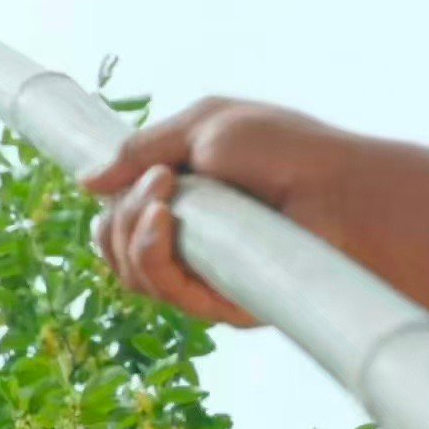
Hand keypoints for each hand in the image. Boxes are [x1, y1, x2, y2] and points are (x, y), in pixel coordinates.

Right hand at [81, 96, 369, 326]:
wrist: (342, 190)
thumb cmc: (287, 149)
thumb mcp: (204, 125)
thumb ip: (142, 149)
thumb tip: (86, 182)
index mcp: (183, 199)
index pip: (117, 215)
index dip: (110, 201)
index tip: (120, 177)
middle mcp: (188, 241)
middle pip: (112, 246)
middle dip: (118, 213)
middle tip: (158, 179)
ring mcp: (202, 275)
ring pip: (129, 272)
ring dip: (131, 229)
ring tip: (165, 196)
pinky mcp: (220, 304)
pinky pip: (161, 289)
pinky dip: (150, 253)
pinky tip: (164, 220)